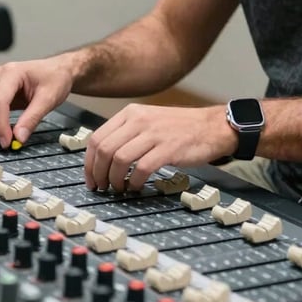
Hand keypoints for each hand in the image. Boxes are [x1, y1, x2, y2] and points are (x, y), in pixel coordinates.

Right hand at [0, 58, 72, 148]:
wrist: (57, 70)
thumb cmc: (55, 78)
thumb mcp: (49, 98)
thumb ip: (33, 118)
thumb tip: (19, 138)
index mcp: (12, 72)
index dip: (0, 125)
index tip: (8, 141)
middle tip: (4, 143)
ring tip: (3, 137)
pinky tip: (0, 130)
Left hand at [84, 103, 235, 190]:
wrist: (212, 126)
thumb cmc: (180, 127)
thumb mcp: (148, 120)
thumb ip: (127, 133)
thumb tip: (103, 158)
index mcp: (131, 113)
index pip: (97, 138)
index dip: (89, 162)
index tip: (90, 178)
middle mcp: (139, 120)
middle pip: (104, 150)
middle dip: (98, 173)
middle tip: (101, 187)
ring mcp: (154, 134)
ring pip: (119, 159)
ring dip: (114, 180)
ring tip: (118, 188)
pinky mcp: (168, 149)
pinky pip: (141, 169)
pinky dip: (134, 182)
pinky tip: (135, 187)